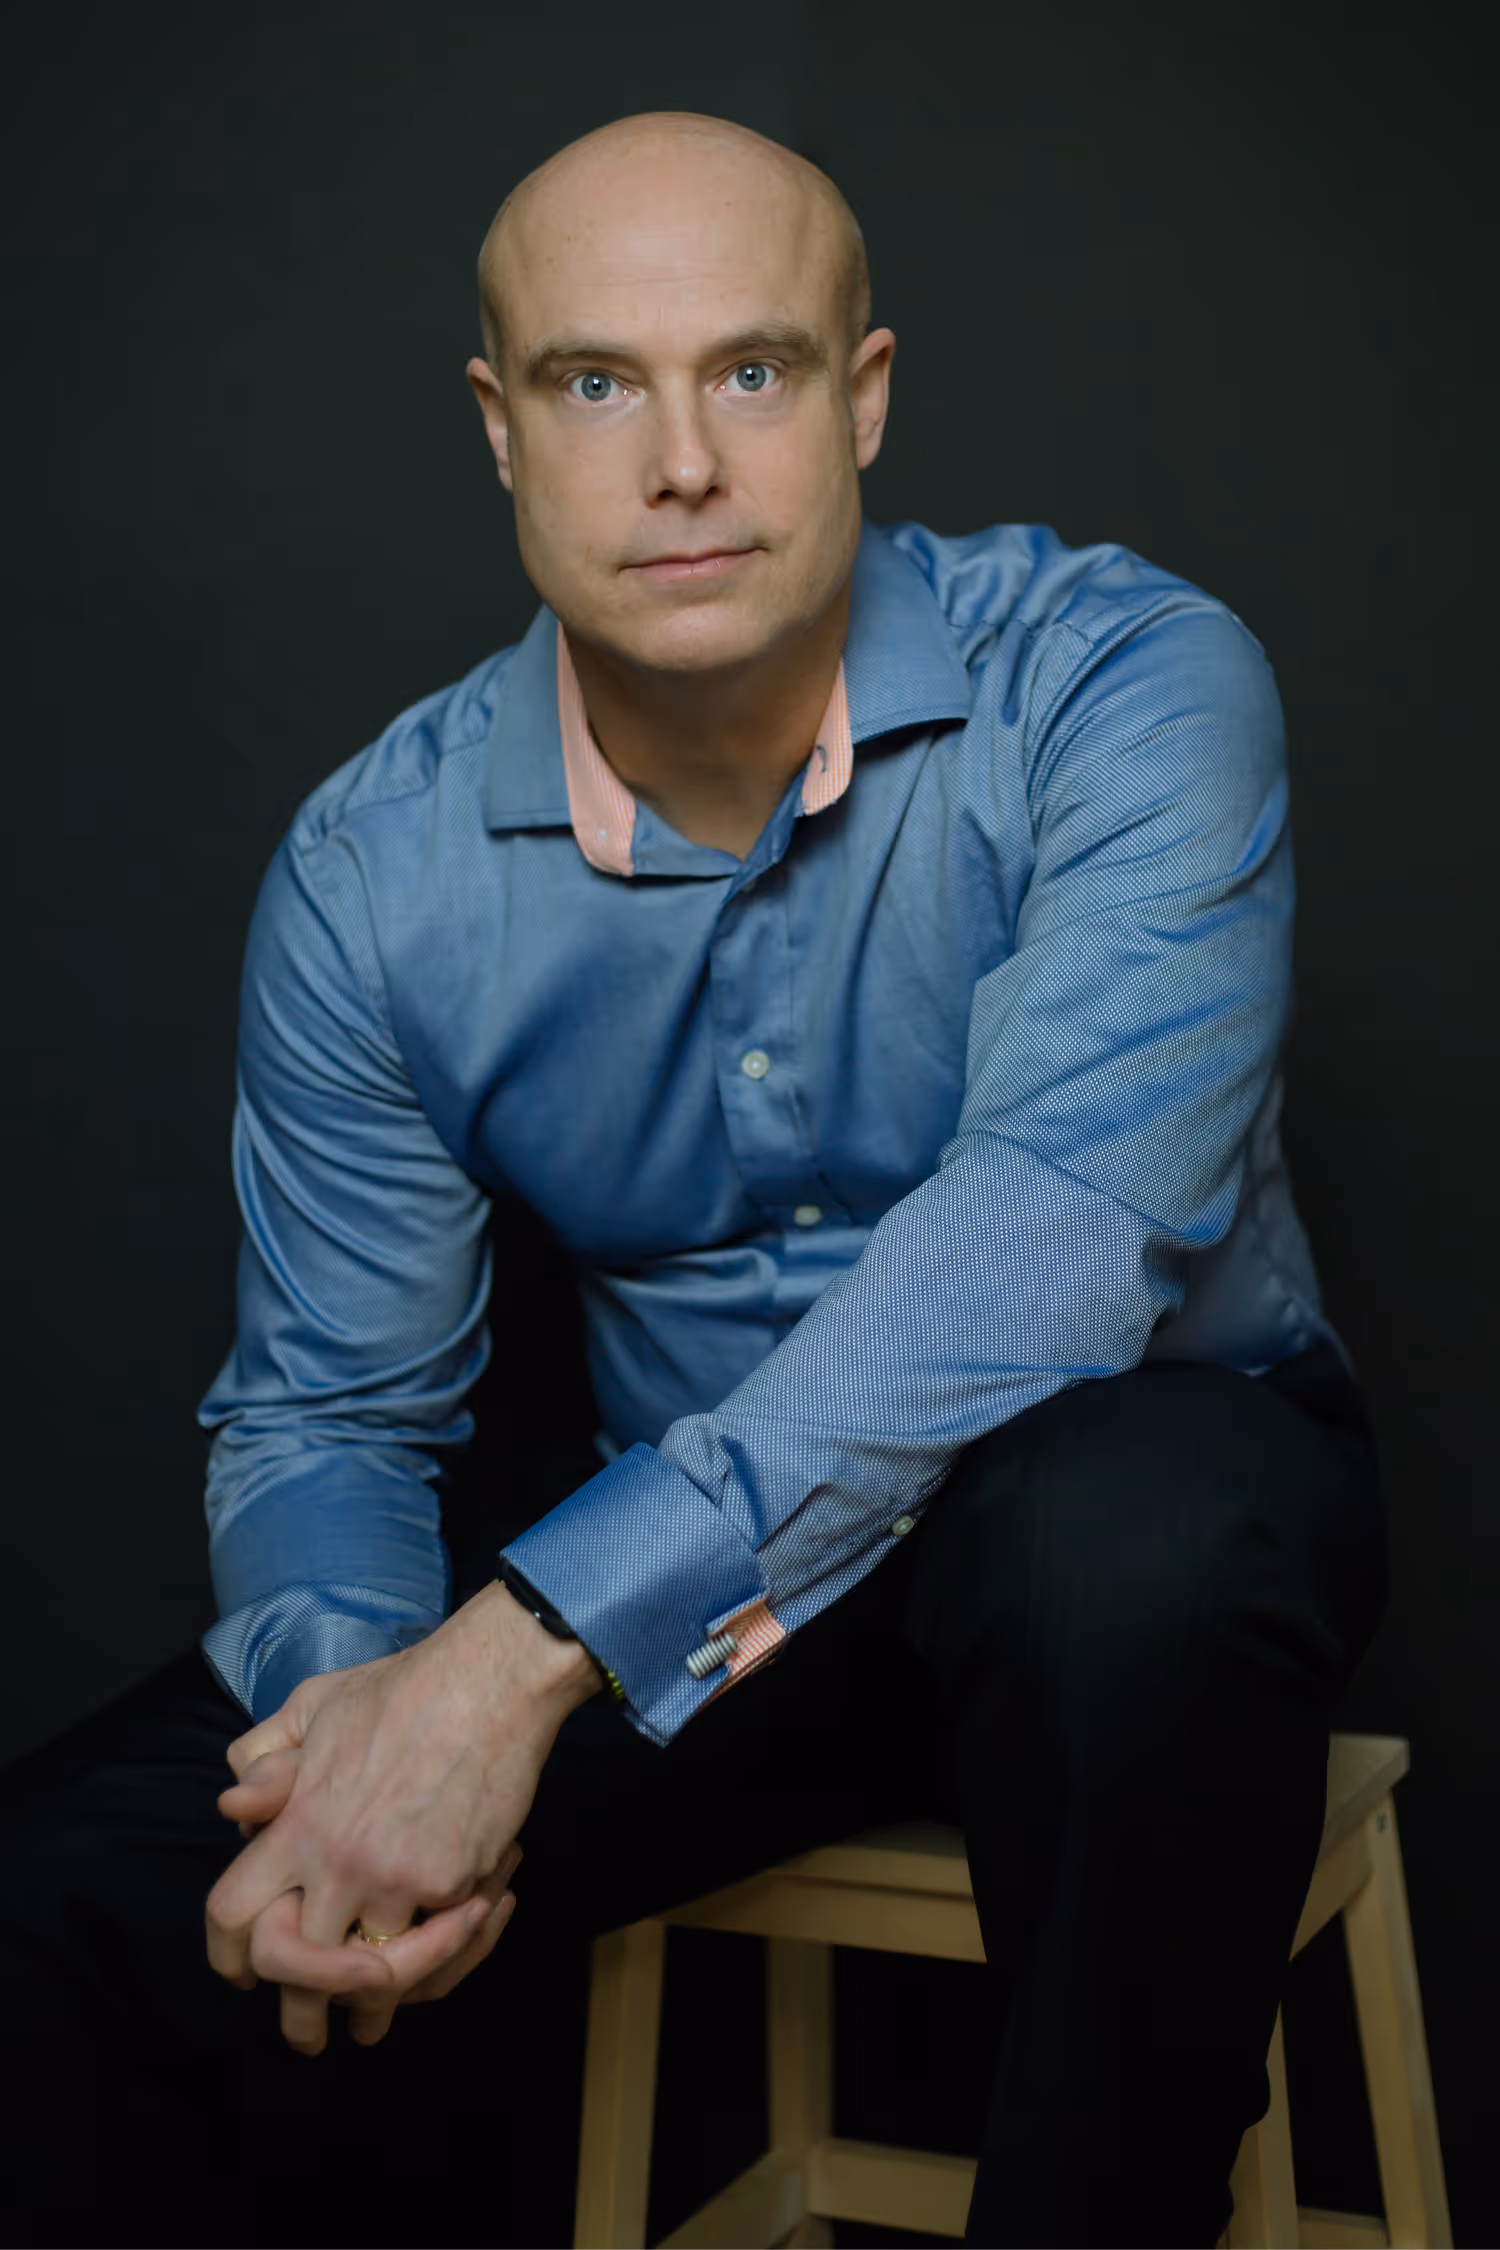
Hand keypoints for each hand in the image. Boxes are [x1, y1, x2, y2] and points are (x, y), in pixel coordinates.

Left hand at [205, 1582, 598, 2053]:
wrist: (490, 1681)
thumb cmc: (402, 1687)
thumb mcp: (315, 1704)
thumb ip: (265, 1756)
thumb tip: (234, 1806)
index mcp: (297, 1821)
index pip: (231, 1911)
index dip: (229, 1953)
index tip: (242, 1976)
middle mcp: (339, 1861)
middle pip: (298, 1970)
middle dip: (302, 2016)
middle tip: (310, 2038)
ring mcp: (398, 1877)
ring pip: (374, 1973)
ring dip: (375, 2006)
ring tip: (374, 2027)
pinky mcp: (454, 1883)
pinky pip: (438, 1939)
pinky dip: (445, 1948)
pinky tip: (448, 1947)